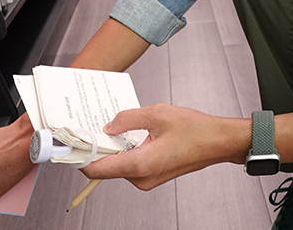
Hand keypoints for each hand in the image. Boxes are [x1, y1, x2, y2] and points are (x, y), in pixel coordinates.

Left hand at [81, 104, 247, 190]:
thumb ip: (127, 119)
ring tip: (122, 126)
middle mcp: (141, 177)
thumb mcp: (157, 113)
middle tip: (97, 126)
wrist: (219, 142)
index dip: (81, 156)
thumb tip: (108, 126)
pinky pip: (131, 165)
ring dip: (116, 147)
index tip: (73, 143)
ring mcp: (147, 180)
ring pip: (118, 165)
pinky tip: (135, 134)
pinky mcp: (153, 176)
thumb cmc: (195, 129)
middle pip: (106, 167)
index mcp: (140, 164)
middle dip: (100, 147)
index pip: (97, 169)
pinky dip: (127, 151)